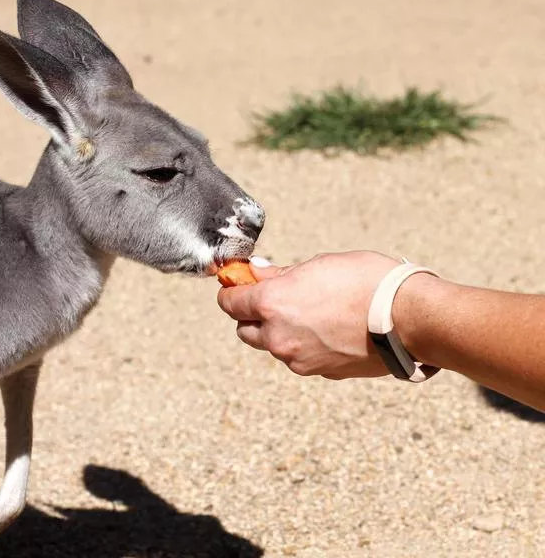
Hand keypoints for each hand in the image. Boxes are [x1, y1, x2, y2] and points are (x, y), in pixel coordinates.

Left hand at [217, 251, 401, 378]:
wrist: (409, 318)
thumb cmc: (367, 282)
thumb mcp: (319, 265)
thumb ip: (281, 274)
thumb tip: (256, 273)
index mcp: (271, 304)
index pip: (229, 303)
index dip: (233, 291)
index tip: (239, 284)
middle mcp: (277, 337)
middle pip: (244, 330)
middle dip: (252, 316)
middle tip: (274, 299)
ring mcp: (298, 359)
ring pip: (272, 346)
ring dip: (279, 332)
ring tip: (310, 313)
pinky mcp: (320, 372)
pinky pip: (300, 358)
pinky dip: (304, 346)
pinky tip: (328, 330)